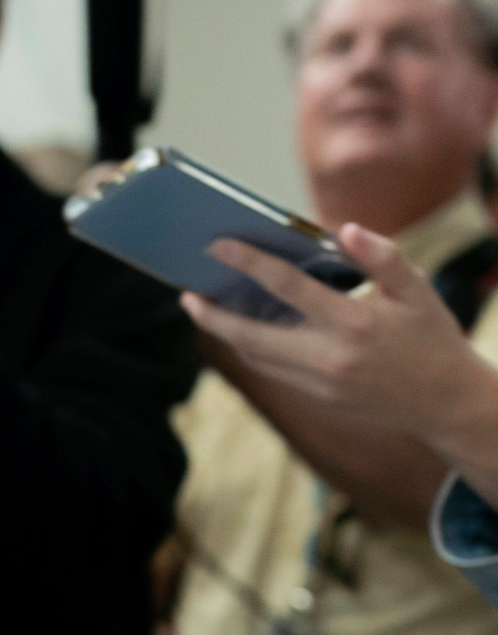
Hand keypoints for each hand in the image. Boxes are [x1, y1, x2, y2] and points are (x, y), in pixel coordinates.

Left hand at [183, 224, 497, 451]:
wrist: (447, 404)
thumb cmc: (433, 339)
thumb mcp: (418, 292)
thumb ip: (383, 258)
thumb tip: (344, 230)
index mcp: (352, 322)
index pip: (286, 286)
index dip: (247, 263)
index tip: (217, 246)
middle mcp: (328, 356)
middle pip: (250, 335)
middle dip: (211, 316)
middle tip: (186, 295)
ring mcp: (319, 382)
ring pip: (256, 357)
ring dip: (227, 334)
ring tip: (207, 308)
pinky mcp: (318, 397)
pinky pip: (273, 370)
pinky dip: (253, 348)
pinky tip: (244, 329)